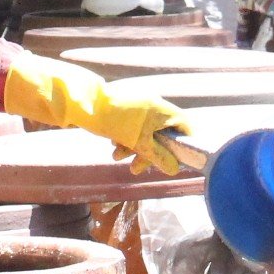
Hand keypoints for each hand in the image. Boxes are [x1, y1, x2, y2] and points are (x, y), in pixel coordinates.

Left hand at [3, 57, 191, 175]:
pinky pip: (135, 126)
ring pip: (146, 133)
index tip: (176, 161)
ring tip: (118, 158)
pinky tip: (114, 146)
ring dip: (134, 148)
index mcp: (164, 110)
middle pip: (163, 134)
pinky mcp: (128, 108)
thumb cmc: (117, 122)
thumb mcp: (139, 143)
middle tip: (137, 168)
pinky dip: (127, 138)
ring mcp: (141, 105)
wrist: (87, 104)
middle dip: (150, 153)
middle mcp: (155, 106)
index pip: (185, 127)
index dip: (184, 145)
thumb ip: (159, 157)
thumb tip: (175, 169)